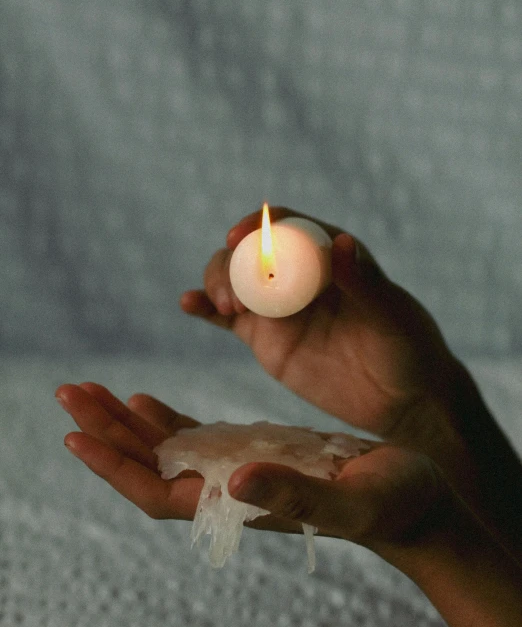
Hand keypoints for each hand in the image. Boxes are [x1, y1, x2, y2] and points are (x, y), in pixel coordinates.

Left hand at [57, 382, 442, 545]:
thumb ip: (294, 497)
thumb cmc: (393, 502)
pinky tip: (145, 401)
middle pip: (150, 466)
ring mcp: (240, 471)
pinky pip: (196, 437)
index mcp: (243, 504)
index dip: (114, 468)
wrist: (414, 499)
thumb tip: (233, 482)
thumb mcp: (350, 500)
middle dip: (105, 433)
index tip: (74, 436)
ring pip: (166, 449)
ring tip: (91, 392)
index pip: (158, 492)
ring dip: (125, 423)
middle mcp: (230, 490)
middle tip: (68, 392)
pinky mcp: (257, 452)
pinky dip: (165, 419)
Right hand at [181, 208, 521, 552]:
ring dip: (217, 282)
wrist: (401, 403)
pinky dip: (205, 308)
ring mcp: (279, 307)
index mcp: (330, 256)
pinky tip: (189, 303)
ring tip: (225, 306)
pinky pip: (227, 319)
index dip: (261, 224)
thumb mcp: (392, 316)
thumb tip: (341, 242)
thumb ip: (366, 282)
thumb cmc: (408, 351)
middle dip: (232, 261)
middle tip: (233, 293)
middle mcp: (299, 275)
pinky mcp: (266, 339)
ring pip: (234, 280)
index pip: (289, 227)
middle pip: (252, 252)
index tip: (240, 235)